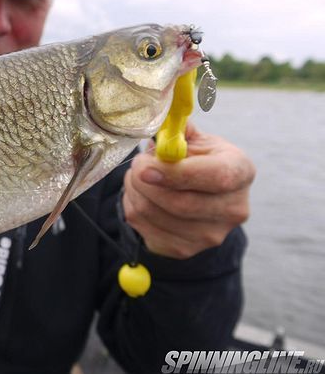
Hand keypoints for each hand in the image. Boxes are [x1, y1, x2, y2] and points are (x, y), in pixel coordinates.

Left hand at [122, 123, 253, 258]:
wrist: (196, 194)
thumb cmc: (194, 159)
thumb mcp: (193, 139)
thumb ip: (178, 131)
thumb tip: (162, 124)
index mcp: (241, 171)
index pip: (216, 177)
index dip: (177, 173)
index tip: (145, 166)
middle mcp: (234, 208)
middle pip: (181, 203)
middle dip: (145, 181)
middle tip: (135, 164)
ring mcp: (211, 234)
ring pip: (156, 215)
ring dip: (135, 191)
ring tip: (135, 176)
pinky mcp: (186, 249)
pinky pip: (144, 228)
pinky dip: (132, 207)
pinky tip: (138, 194)